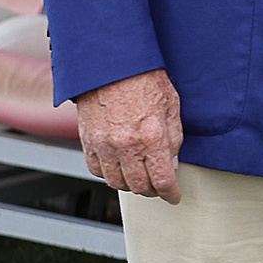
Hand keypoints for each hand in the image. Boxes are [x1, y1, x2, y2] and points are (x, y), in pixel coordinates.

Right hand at [75, 69, 183, 203]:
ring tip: (141, 178)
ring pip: (116, 183)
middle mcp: (126, 145)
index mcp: (151, 137)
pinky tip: (120, 167)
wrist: (113, 66)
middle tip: (159, 187)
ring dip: (131, 185)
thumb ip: (173, 140)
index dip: (170, 194)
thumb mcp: (172, 107)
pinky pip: (97, 170)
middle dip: (153, 191)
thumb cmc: (145, 80)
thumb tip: (171, 165)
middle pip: (139, 187)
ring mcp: (104, 145)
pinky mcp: (88, 142)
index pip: (162, 181)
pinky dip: (109, 174)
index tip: (174, 196)